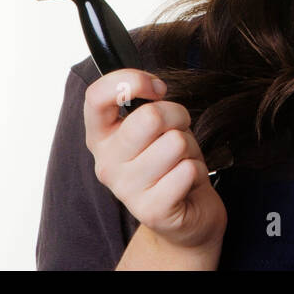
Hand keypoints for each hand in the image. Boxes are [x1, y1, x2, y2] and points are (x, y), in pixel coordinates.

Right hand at [83, 68, 226, 251]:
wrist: (186, 214)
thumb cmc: (171, 160)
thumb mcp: (156, 126)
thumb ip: (147, 103)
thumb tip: (154, 89)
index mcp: (101, 137)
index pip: (97, 95)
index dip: (130, 80)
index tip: (156, 89)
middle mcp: (106, 164)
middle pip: (151, 117)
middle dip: (177, 117)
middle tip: (177, 134)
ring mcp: (126, 190)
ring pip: (175, 142)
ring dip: (189, 148)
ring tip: (180, 163)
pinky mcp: (152, 211)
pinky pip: (187, 170)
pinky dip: (196, 172)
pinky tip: (186, 184)